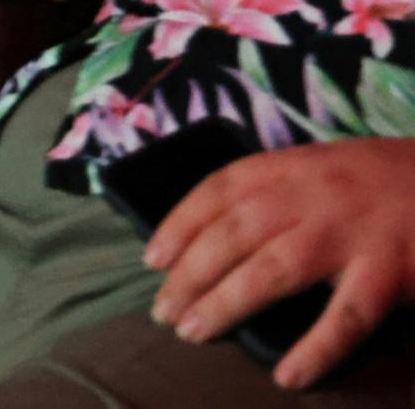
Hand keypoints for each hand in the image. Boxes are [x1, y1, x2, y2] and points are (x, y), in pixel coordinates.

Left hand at [147, 137, 414, 388]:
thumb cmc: (387, 180)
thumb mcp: (324, 166)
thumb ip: (278, 189)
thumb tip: (221, 232)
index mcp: (291, 166)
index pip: (216, 190)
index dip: (178, 224)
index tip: (152, 260)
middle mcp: (311, 195)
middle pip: (232, 235)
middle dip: (189, 275)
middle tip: (163, 311)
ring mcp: (349, 233)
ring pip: (271, 270)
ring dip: (226, 304)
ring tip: (194, 333)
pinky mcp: (390, 271)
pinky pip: (345, 317)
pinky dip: (315, 348)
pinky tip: (288, 375)